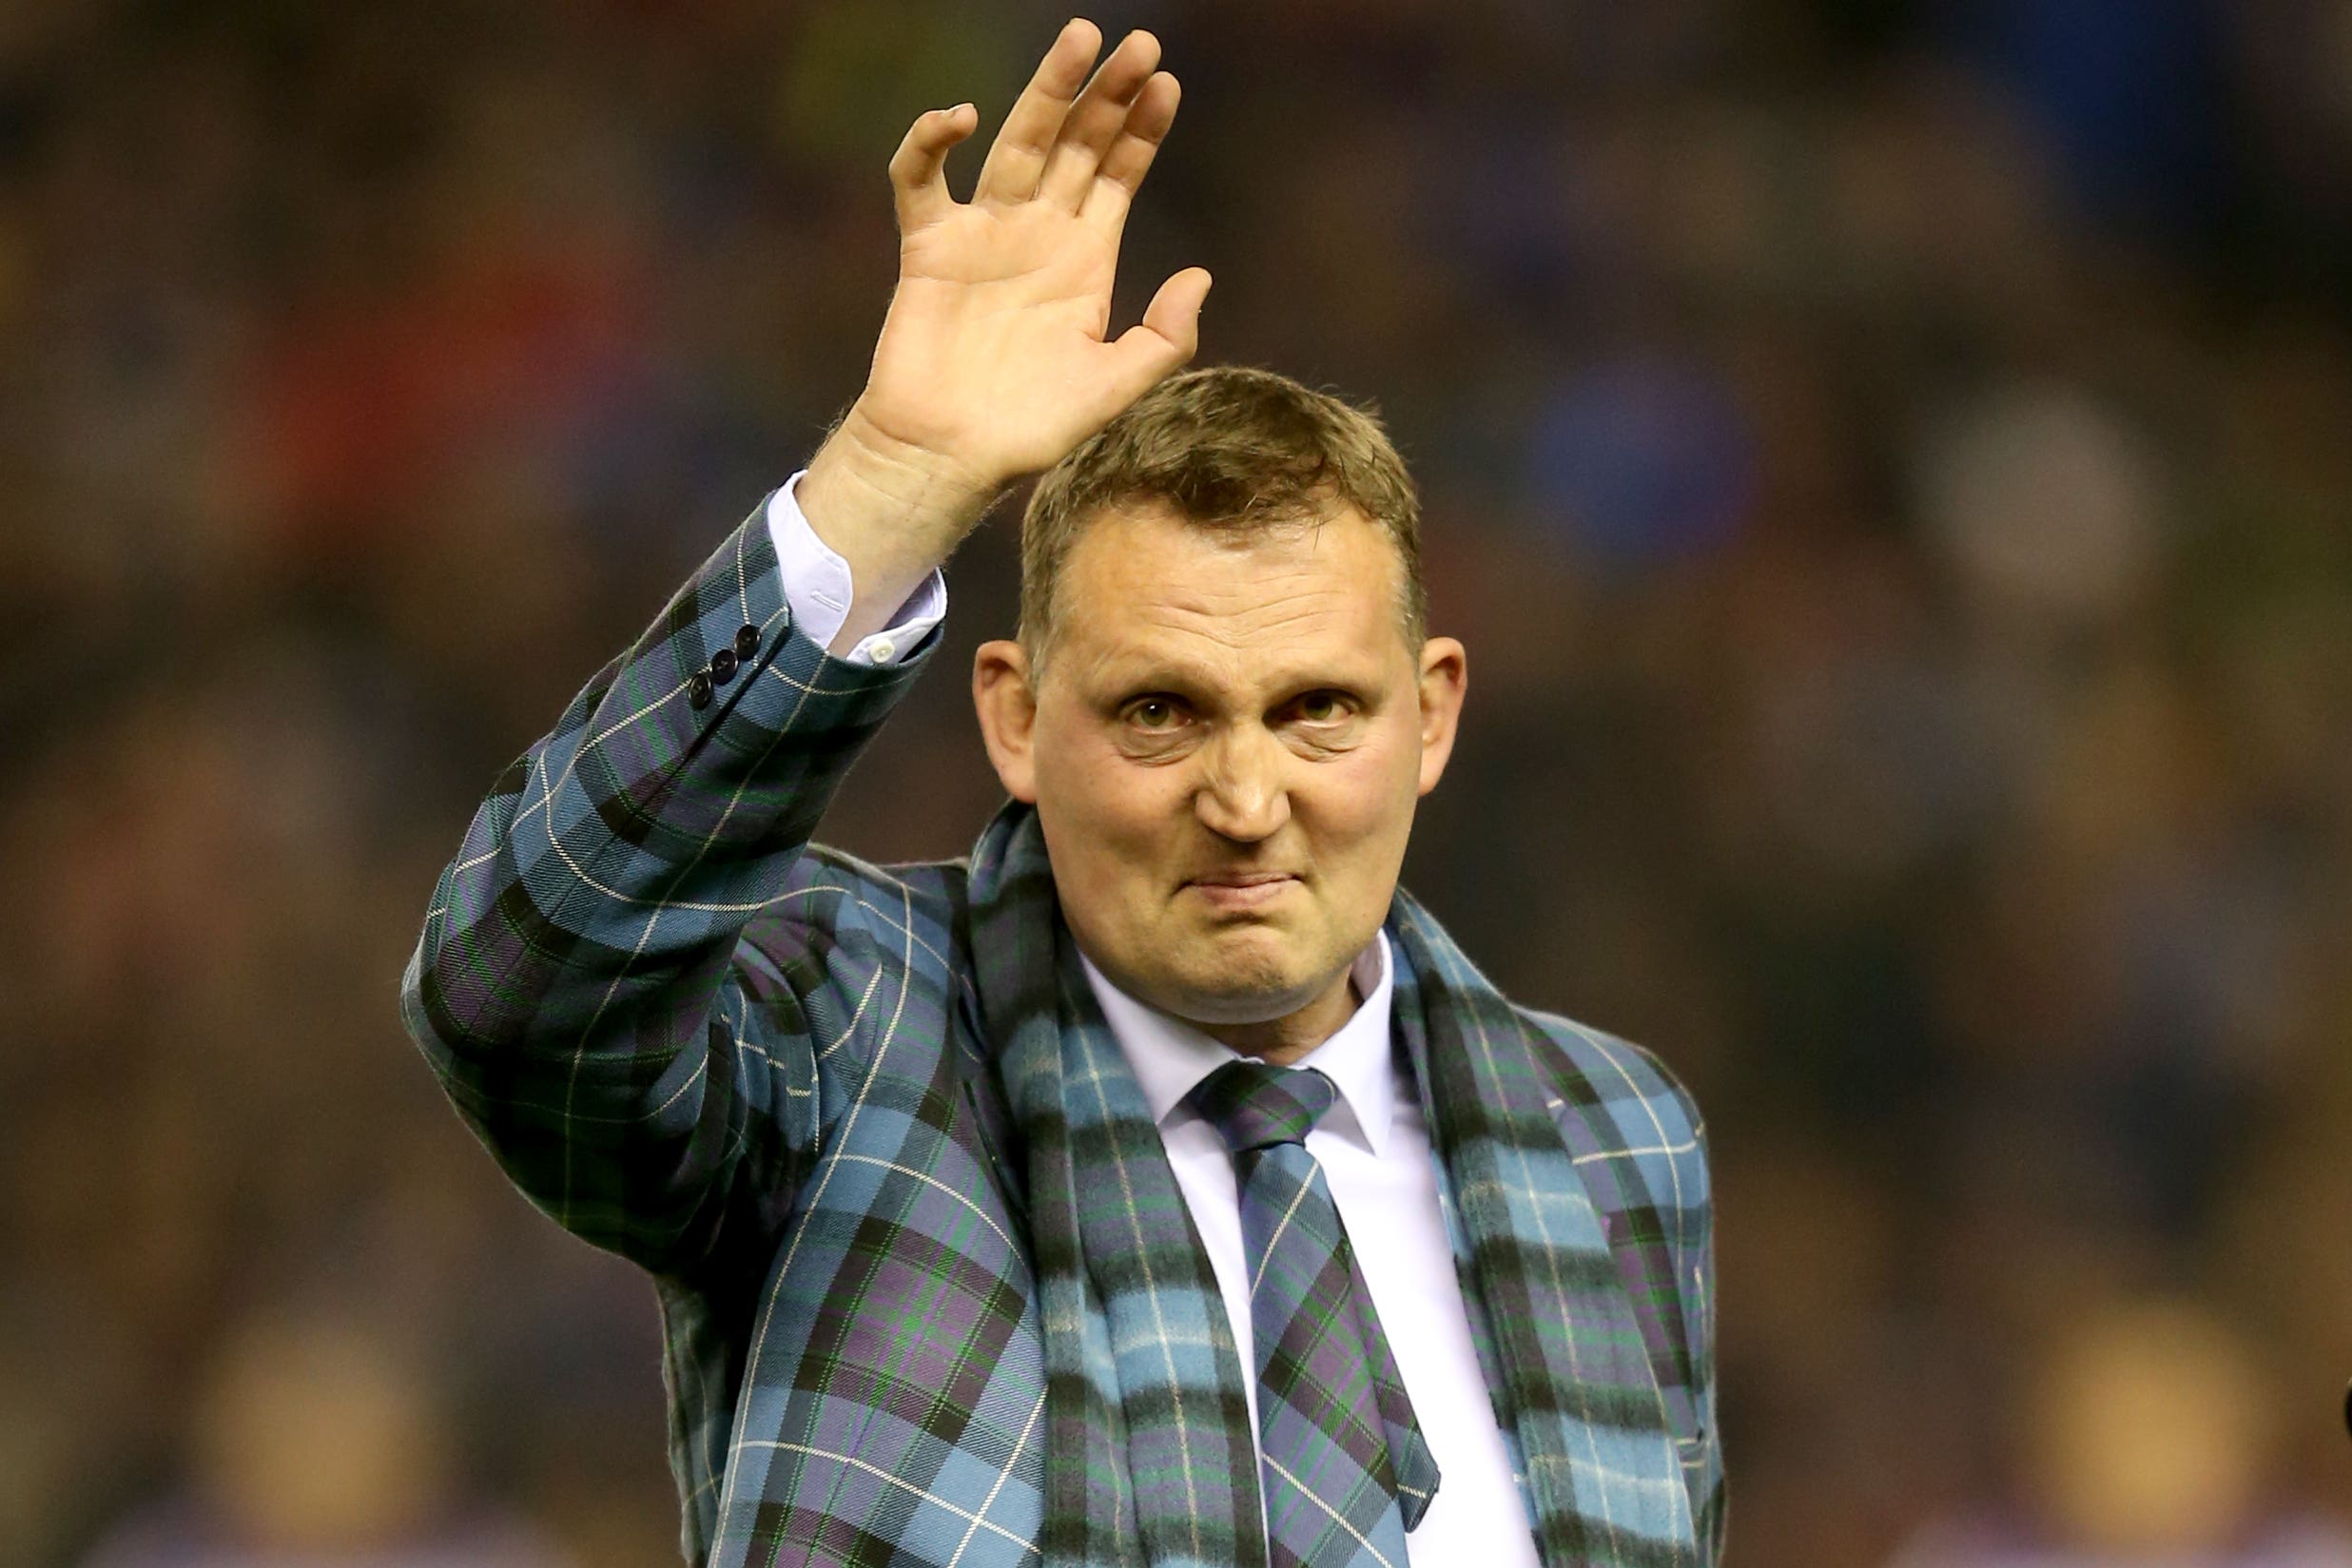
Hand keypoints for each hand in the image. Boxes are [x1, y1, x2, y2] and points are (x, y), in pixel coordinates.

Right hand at [864, 18, 1206, 488]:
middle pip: (1077, 145)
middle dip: (1106, 94)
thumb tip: (1199, 276)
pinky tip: (959, 117)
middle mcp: (1037, 233)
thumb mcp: (1115, 388)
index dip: (1141, 130)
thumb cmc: (1033, 430)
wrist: (950, 458)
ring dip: (1046, 92)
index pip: (1119, 176)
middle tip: (1139, 43)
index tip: (1167, 84)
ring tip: (1080, 41)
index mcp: (1086, 259)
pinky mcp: (929, 247)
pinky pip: (922, 180)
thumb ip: (1163, 338)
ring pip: (1017, 143)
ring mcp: (983, 234)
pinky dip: (932, 143)